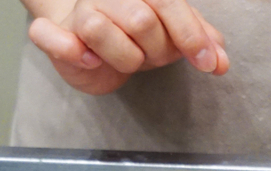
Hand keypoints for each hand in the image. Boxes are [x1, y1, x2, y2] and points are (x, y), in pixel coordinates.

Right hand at [25, 0, 228, 95]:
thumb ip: (201, 42)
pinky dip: (68, 49)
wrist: (91, 40)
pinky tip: (88, 59)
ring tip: (124, 58)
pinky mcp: (53, 34)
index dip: (191, 36)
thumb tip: (222, 62)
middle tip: (152, 57)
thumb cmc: (135, 34)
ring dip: (122, 57)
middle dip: (156, 51)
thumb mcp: (174, 34)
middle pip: (141, 20)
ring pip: (99, 28)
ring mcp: (79, 11)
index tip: (208, 64)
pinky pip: (48, 36)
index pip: (169, 4)